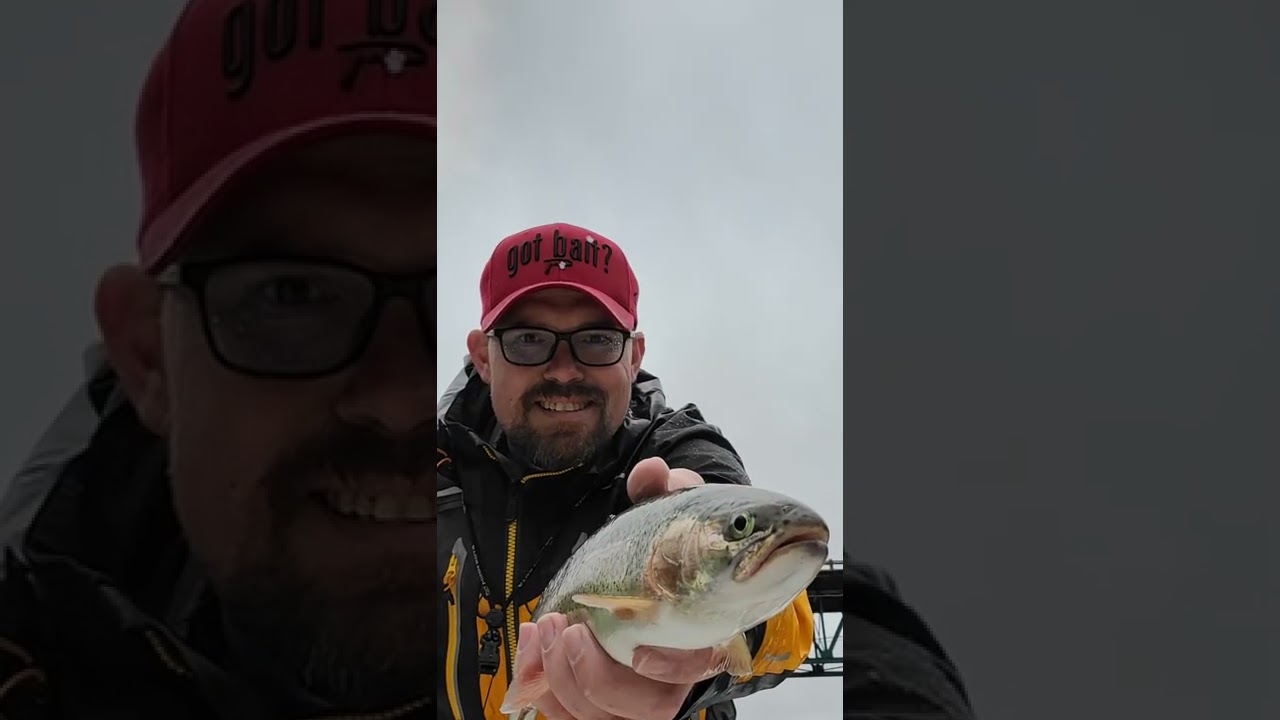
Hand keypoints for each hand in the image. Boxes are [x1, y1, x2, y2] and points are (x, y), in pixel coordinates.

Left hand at [506, 459, 718, 718]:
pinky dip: (544, 691)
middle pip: (644, 709)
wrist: (658, 570)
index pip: (694, 670)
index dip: (668, 668)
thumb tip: (651, 472)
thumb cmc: (671, 548)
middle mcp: (671, 675)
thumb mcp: (672, 513)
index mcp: (700, 633)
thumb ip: (665, 492)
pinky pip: (571, 716)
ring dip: (562, 682)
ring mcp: (634, 692)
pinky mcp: (597, 698)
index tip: (639, 650)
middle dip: (595, 678)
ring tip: (544, 632)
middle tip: (568, 631)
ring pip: (602, 717)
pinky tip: (532, 649)